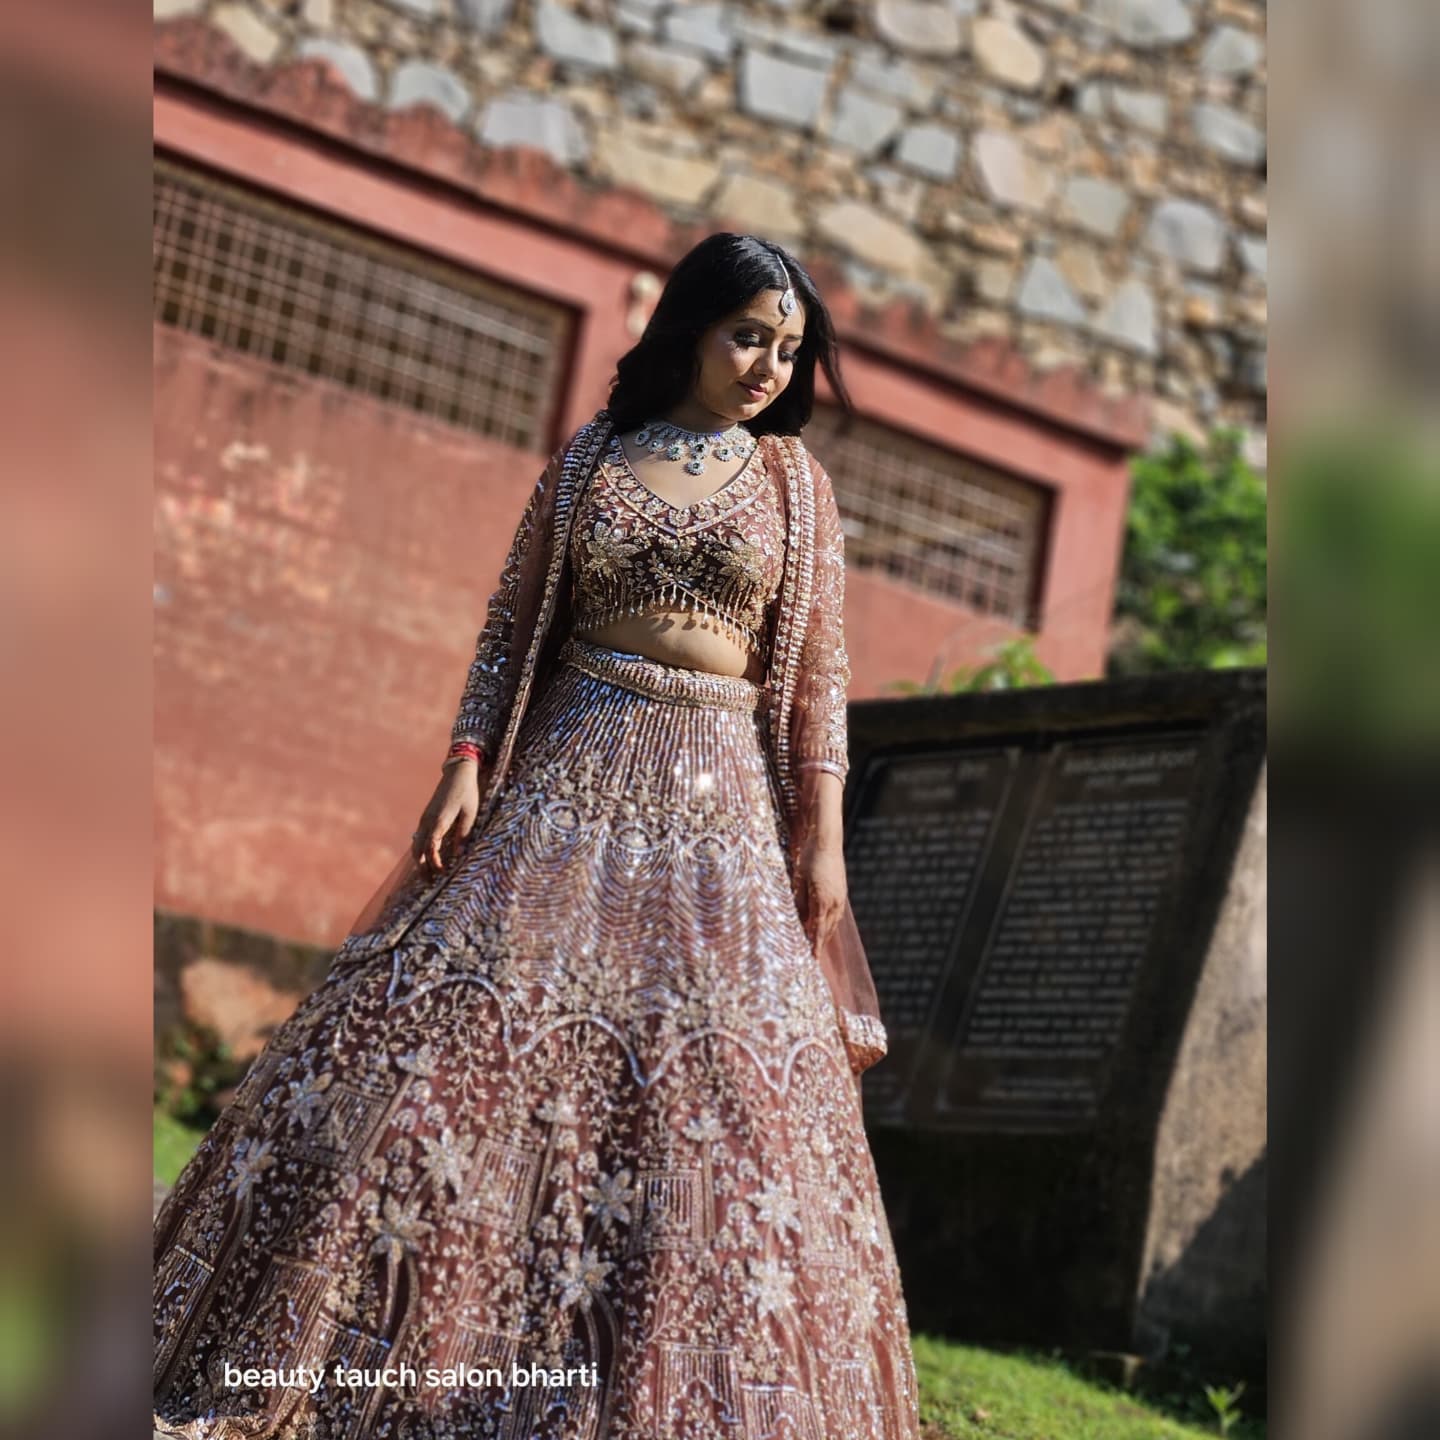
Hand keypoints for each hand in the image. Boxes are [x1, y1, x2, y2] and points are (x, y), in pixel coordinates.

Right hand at [412, 761, 481, 877]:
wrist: (457, 772)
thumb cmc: (467, 792)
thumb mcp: (471, 813)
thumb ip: (464, 833)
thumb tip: (460, 854)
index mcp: (439, 820)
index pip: (431, 847)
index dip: (434, 862)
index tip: (442, 873)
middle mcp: (428, 821)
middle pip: (418, 849)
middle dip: (422, 867)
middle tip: (429, 883)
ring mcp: (425, 818)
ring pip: (416, 844)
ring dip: (419, 860)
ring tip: (427, 875)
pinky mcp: (427, 817)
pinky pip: (419, 837)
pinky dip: (420, 851)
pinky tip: (427, 859)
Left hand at [792, 839, 846, 954]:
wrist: (827, 839)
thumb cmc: (808, 858)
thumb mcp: (798, 881)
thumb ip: (799, 902)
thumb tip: (799, 921)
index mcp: (822, 901)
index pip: (818, 931)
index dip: (815, 946)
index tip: (812, 960)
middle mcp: (834, 902)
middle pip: (827, 930)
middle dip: (820, 944)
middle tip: (814, 957)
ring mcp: (840, 896)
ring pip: (833, 922)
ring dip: (826, 934)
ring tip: (819, 945)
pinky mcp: (841, 890)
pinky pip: (837, 913)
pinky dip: (831, 923)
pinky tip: (827, 925)